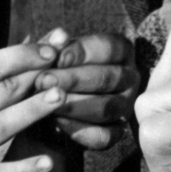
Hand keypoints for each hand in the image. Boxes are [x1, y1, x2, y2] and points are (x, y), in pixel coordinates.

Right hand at [0, 38, 66, 171]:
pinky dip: (25, 169)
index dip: (22, 53)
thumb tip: (9, 60)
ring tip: (63, 96)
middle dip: (38, 72)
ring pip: (5, 125)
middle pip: (4, 90)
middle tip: (69, 57)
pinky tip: (49, 163)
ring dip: (34, 109)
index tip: (51, 44)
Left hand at [36, 29, 138, 149]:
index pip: (109, 48)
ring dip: (73, 104)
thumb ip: (53, 45)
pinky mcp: (116, 133)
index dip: (83, 52)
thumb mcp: (50, 54)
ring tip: (45, 100)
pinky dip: (78, 129)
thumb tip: (60, 35)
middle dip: (73, 79)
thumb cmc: (49, 70)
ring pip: (107, 107)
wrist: (40, 105)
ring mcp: (125, 107)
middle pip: (109, 78)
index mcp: (120, 52)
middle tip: (43, 80)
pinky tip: (55, 121)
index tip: (57, 57)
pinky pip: (103, 135)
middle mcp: (130, 78)